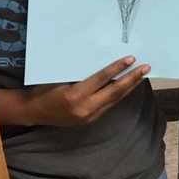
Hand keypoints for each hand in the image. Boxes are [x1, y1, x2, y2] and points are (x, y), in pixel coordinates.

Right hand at [25, 56, 150, 125]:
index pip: (102, 79)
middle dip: (132, 79)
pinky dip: (120, 94)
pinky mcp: (91, 120)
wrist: (32, 112)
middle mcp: (85, 108)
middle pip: (114, 92)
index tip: (131, 58)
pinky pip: (109, 105)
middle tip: (146, 67)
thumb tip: (105, 62)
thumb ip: (82, 74)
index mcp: (75, 95)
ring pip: (115, 99)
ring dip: (130, 87)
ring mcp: (89, 116)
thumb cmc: (44, 89)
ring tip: (142, 75)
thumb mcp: (61, 78)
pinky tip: (129, 86)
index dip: (117, 68)